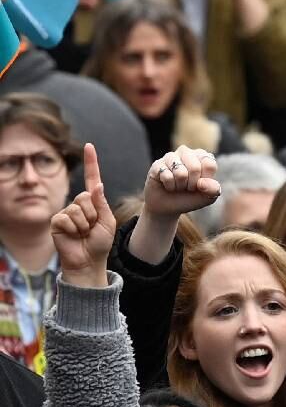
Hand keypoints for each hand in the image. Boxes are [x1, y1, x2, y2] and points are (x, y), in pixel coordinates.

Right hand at [51, 145, 114, 288]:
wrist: (89, 260)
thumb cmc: (100, 243)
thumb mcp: (107, 221)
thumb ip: (102, 203)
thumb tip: (97, 184)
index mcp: (93, 202)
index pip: (92, 178)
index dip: (91, 163)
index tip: (89, 146)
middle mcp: (79, 204)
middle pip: (86, 197)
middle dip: (93, 215)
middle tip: (92, 228)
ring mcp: (66, 212)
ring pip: (78, 208)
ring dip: (85, 224)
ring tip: (84, 234)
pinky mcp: (57, 221)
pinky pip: (67, 218)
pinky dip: (74, 229)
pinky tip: (74, 236)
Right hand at [142, 146, 219, 219]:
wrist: (168, 207)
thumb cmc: (190, 198)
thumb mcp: (208, 197)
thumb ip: (213, 189)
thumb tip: (202, 183)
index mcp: (202, 157)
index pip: (209, 164)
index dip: (205, 180)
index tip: (201, 185)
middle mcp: (187, 152)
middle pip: (195, 168)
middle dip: (192, 184)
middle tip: (187, 187)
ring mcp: (170, 156)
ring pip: (180, 173)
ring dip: (180, 185)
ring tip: (177, 186)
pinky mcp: (157, 164)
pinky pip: (167, 176)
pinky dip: (169, 186)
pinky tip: (167, 185)